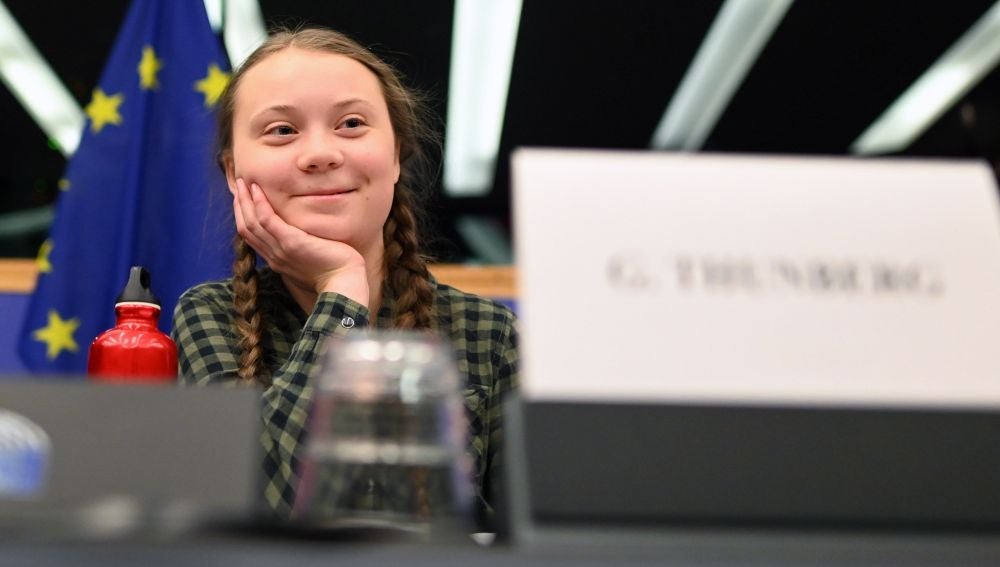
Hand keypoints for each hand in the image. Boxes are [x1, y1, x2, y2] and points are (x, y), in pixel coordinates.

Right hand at [233, 178, 369, 305]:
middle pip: (246, 228)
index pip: (252, 236)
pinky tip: (257, 190)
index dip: (245, 216)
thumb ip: (301, 247)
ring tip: (243, 182)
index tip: (243, 199)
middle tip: (239, 185)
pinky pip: (267, 221)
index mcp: (278, 260)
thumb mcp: (312, 258)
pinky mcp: (291, 243)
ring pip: (251, 223)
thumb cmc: (335, 271)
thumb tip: (304, 232)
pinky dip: (259, 204)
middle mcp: (274, 256)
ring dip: (244, 201)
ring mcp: (280, 250)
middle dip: (240, 205)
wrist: (344, 283)